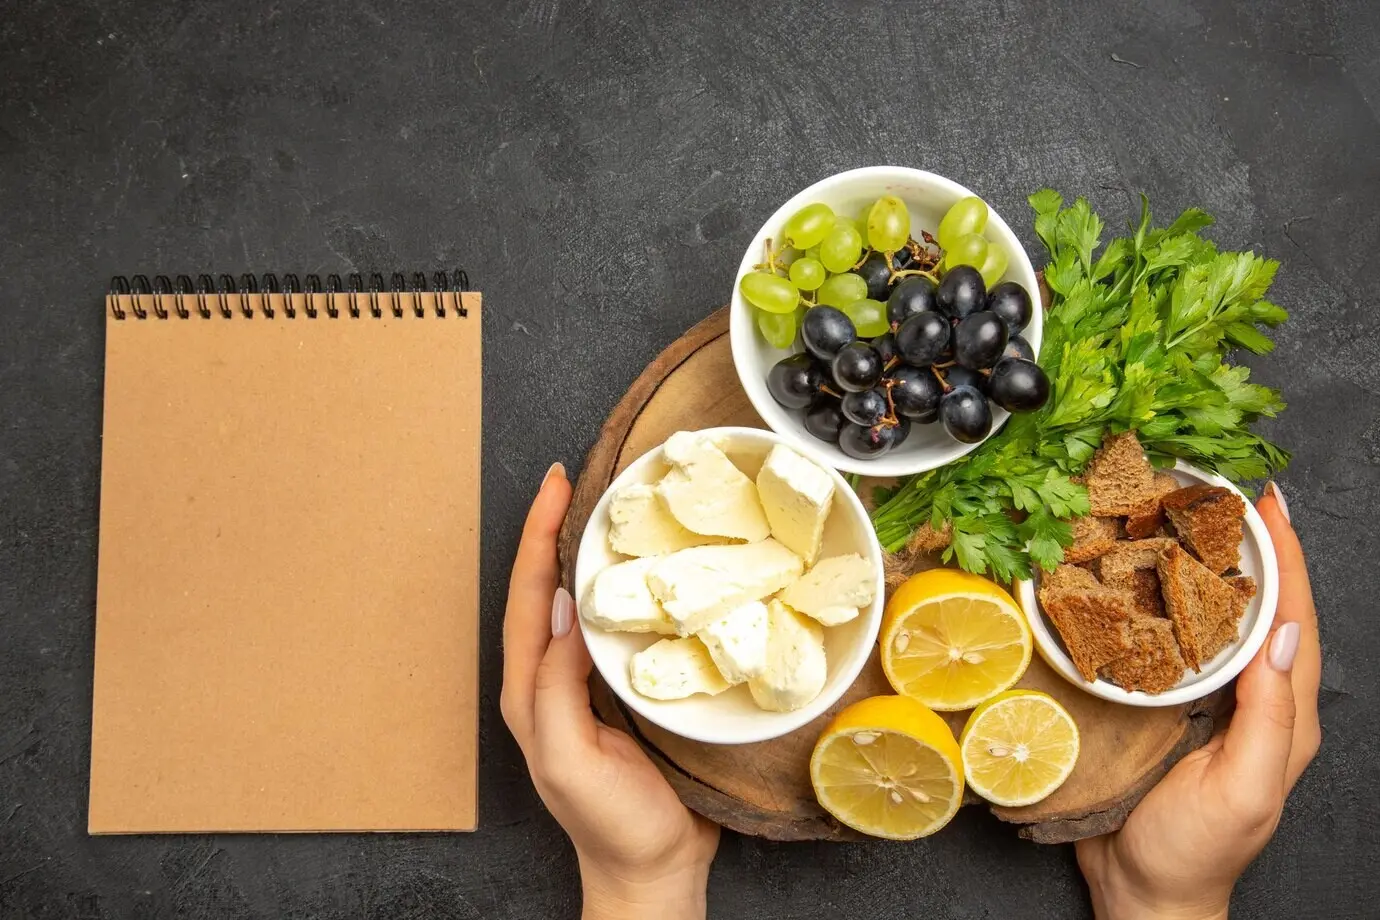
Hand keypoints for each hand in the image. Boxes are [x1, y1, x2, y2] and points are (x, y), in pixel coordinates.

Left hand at [500, 463, 719, 919]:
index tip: (557, 486)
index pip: (529, 596)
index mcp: (530, 690)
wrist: (655, 870)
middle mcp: (551, 677)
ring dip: (587, 552)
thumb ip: (558, 688)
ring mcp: (586, 683)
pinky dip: (623, 588)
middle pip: (547, 588)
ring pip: (580, 602)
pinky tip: (646, 570)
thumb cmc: (613, 825)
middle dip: (555, 530)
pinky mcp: (622, 690)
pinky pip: (616, 625)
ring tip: (608, 508)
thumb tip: (566, 610)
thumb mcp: (573, 759)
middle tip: (579, 479)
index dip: (538, 537)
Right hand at [1077, 482, 1320, 919]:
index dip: (1287, 558)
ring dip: (1199, 568)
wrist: (1142, 894)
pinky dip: (1155, 606)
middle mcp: (1250, 700)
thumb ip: (1272, 716)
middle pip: (1256, 608)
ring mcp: (1205, 704)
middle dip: (1248, 548)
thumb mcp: (1244, 788)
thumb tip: (1283, 635)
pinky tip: (1131, 584)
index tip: (1268, 504)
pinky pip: (1165, 646)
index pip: (1293, 619)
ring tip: (1178, 522)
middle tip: (1223, 494)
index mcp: (1284, 716)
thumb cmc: (1196, 850)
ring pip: (1209, 622)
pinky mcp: (1160, 710)